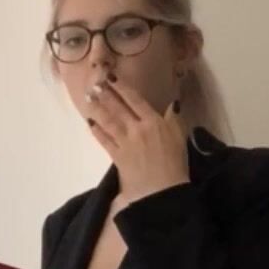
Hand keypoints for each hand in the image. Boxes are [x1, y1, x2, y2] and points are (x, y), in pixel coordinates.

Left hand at [85, 77, 190, 203]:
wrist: (163, 190)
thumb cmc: (176, 163)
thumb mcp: (180, 136)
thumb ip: (174, 117)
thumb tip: (173, 102)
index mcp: (153, 122)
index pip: (135, 100)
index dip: (122, 87)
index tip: (111, 77)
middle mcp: (136, 129)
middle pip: (118, 108)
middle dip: (105, 95)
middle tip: (93, 83)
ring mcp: (125, 143)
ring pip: (108, 122)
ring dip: (97, 109)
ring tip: (88, 100)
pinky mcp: (117, 157)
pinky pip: (104, 141)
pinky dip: (96, 131)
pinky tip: (90, 123)